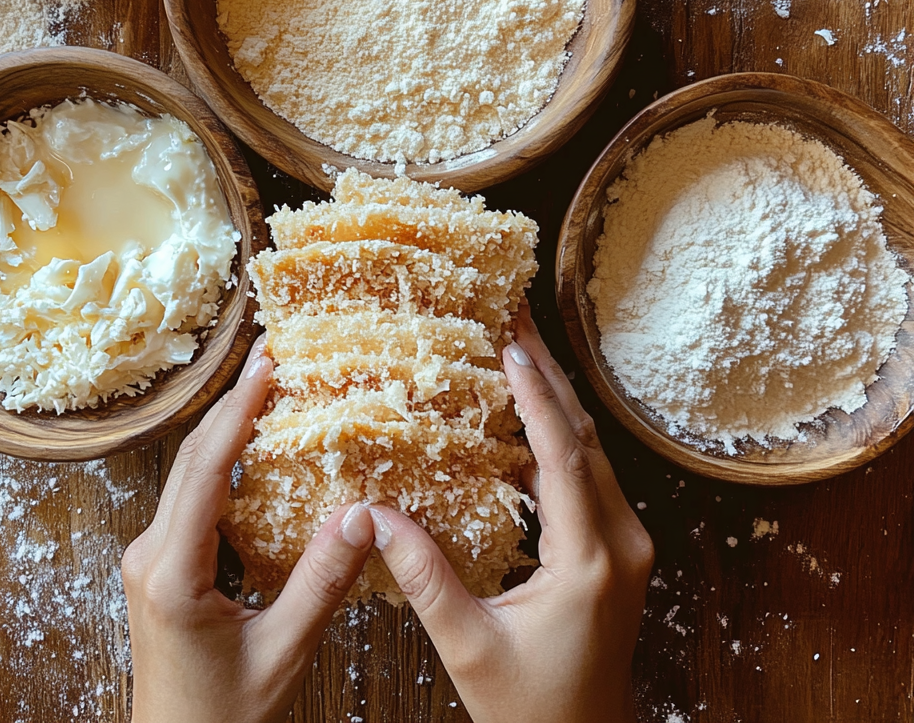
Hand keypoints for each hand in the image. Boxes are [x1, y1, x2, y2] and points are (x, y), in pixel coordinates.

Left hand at [121, 334, 375, 722]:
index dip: (239, 411)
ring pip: (188, 475)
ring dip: (226, 428)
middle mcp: (150, 555)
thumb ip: (321, 582)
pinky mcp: (162, 568)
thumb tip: (362, 515)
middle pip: (192, 460)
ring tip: (267, 387)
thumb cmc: (222, 720)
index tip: (267, 364)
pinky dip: (223, 463)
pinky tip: (253, 448)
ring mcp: (151, 560)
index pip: (206, 470)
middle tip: (272, 356)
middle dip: (233, 403)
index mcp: (172, 573)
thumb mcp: (282, 652)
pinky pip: (192, 499)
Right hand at [370, 304, 653, 722]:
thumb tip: (373, 515)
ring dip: (554, 397)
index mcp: (589, 561)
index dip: (535, 395)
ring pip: (590, 449)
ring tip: (516, 346)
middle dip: (547, 373)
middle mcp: (620, 541)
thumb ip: (424, 577)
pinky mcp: (617, 546)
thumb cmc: (530, 709)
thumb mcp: (468, 646)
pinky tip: (527, 411)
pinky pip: (587, 473)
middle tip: (514, 316)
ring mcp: (626, 541)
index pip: (562, 457)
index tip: (509, 344)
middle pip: (583, 437)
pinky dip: (557, 434)